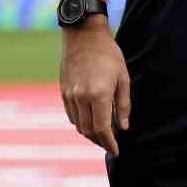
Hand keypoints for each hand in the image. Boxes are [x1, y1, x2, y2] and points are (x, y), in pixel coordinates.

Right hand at [60, 21, 130, 155]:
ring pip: (78, 125)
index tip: (116, 151)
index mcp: (98, 95)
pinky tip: (89, 121)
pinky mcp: (63, 91)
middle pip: (89, 130)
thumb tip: (122, 127)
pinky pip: (71, 115)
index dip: (110, 143)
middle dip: (100, 141)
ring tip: (101, 134)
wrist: (83, 34)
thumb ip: (123, 105)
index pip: (103, 129)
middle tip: (110, 144)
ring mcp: (70, 94)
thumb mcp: (123, 77)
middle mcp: (81, 97)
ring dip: (89, 133)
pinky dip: (80, 122)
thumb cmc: (108, 54)